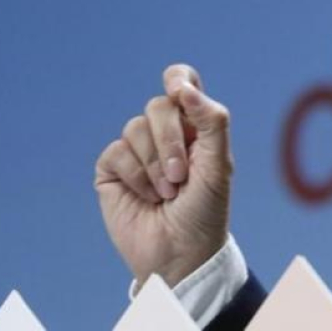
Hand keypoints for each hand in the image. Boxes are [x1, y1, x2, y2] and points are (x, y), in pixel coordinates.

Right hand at [94, 64, 233, 285]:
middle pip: (158, 106)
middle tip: (181, 176)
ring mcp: (137, 150)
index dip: (177, 79)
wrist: (180, 254)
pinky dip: (136, 176)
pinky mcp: (113, 169)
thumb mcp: (218, 165)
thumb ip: (211, 122)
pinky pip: (116, 152)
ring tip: (168, 193)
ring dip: (155, 165)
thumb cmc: (205, 211)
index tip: (179, 92)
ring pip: (135, 127)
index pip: (181, 83)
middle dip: (171, 140)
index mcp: (194, 126)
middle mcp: (164, 133)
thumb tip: (185, 89)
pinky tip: (147, 197)